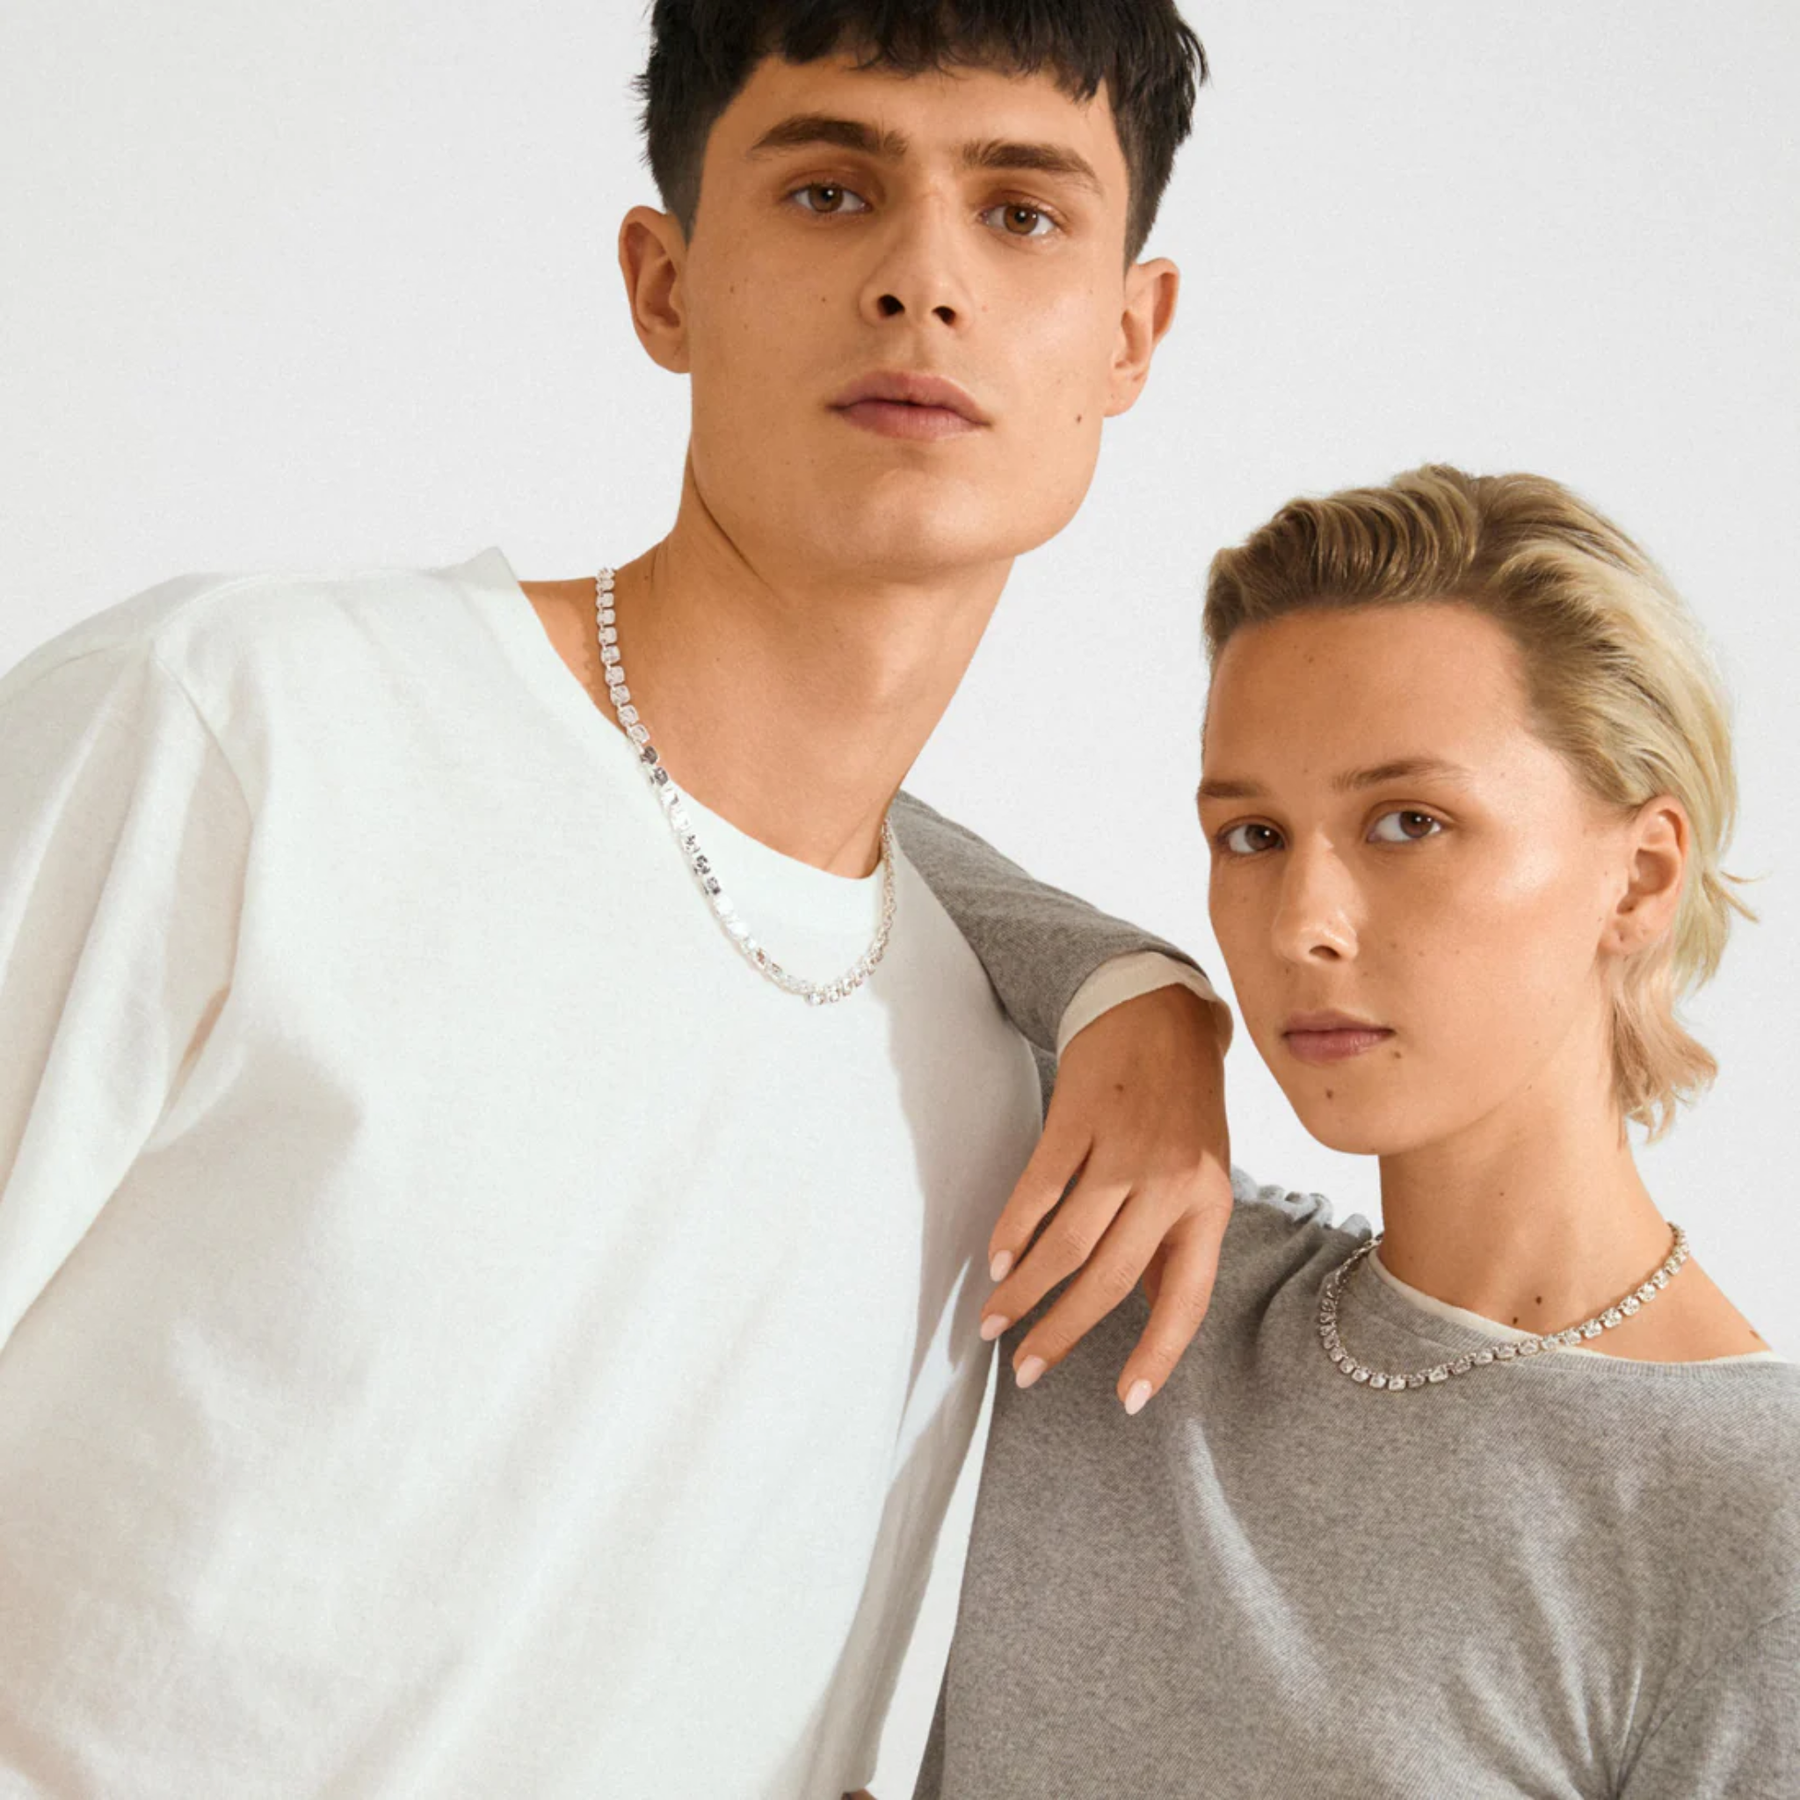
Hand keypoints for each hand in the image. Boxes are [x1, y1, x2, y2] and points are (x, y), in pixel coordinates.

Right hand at [979, 984, 1230, 1413]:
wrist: (1158, 1008)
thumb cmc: (1182, 1102)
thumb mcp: (1202, 1174)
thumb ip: (1175, 1242)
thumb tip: (1148, 1313)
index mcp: (1210, 1204)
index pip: (1187, 1297)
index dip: (1157, 1354)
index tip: (1127, 1400)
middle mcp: (1171, 1181)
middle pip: (1110, 1277)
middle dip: (1063, 1332)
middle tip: (1026, 1371)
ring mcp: (1122, 1149)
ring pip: (1067, 1241)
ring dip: (1024, 1291)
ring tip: (995, 1322)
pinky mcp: (1077, 1118)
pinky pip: (1038, 1189)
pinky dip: (1013, 1231)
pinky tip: (998, 1261)